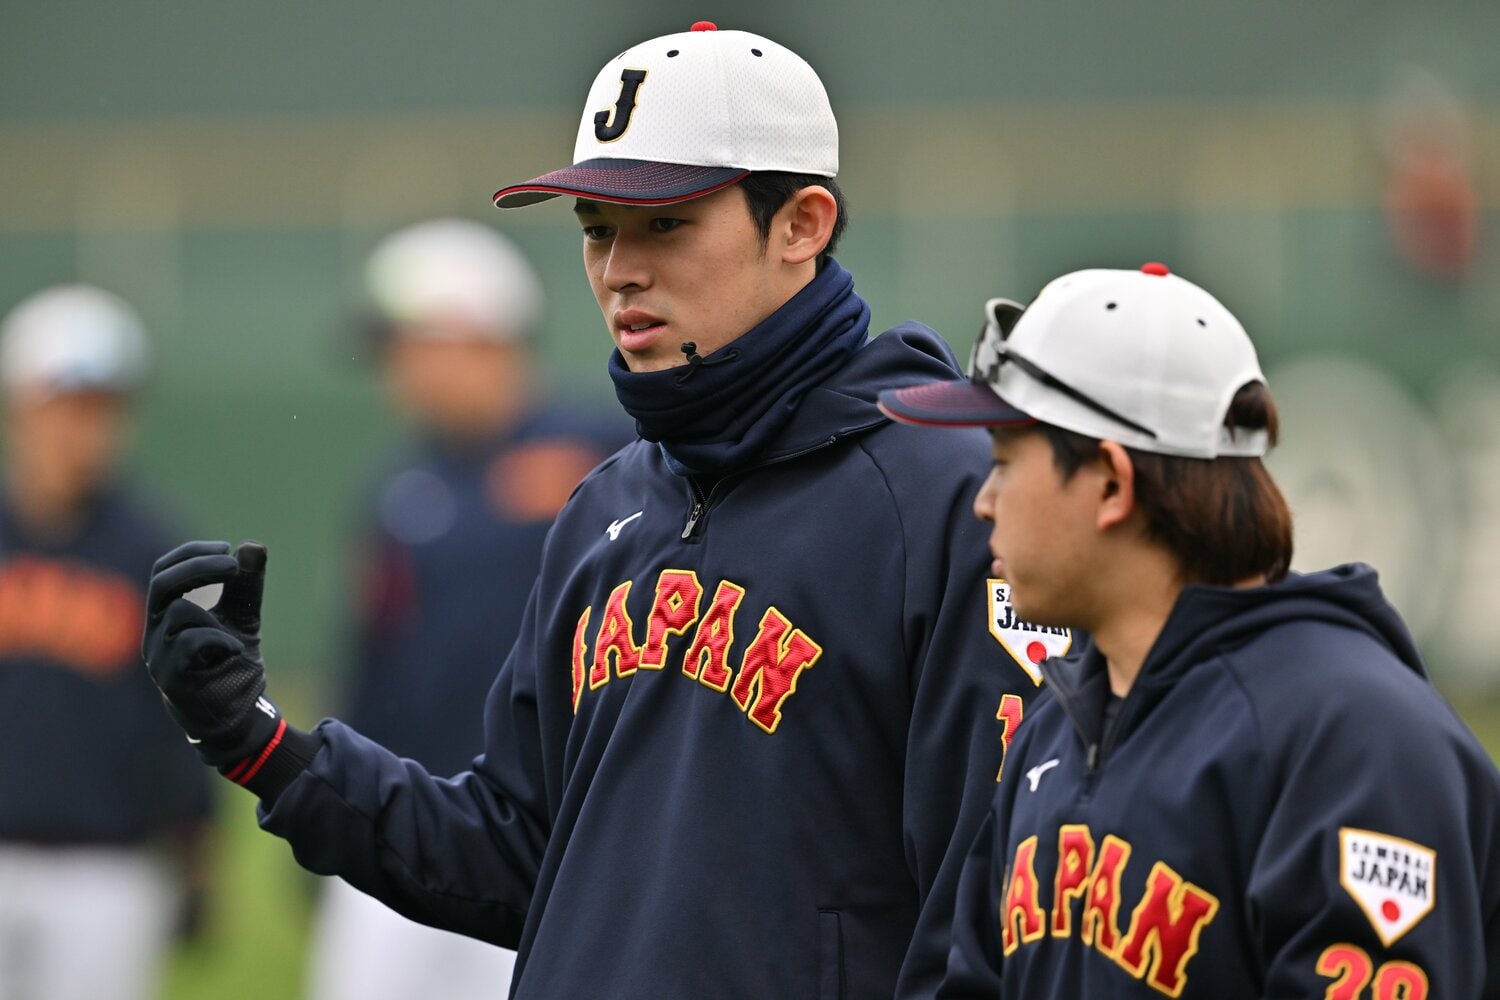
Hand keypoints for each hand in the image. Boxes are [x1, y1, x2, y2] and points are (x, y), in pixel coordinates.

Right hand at [142, 540, 281, 766]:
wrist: (235, 716)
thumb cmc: (231, 664)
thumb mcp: (243, 619)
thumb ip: (246, 587)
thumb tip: (252, 545)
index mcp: (165, 614)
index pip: (163, 571)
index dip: (191, 553)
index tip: (226, 547)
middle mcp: (154, 633)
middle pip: (161, 583)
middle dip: (199, 567)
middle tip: (232, 564)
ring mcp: (158, 657)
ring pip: (179, 612)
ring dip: (215, 614)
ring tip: (235, 636)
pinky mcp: (171, 677)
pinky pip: (189, 642)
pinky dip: (219, 640)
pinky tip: (235, 651)